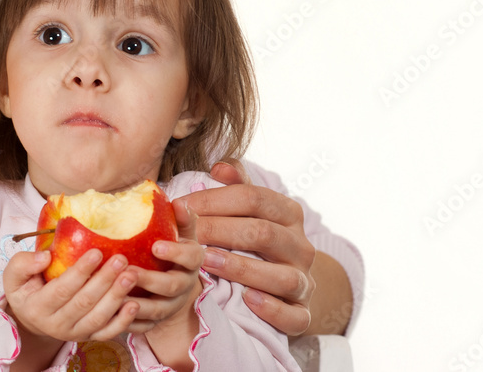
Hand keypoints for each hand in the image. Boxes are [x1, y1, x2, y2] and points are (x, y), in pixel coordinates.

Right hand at [2, 248, 139, 342]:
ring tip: (131, 275)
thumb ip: (23, 264)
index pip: (62, 289)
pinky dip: (123, 321)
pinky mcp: (89, 337)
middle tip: (121, 259)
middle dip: (104, 280)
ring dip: (117, 297)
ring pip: (98, 318)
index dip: (80, 271)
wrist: (33, 317)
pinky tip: (135, 304)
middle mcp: (56, 325)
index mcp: (37, 307)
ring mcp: (74, 333)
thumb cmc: (27, 289)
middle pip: (84, 303)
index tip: (97, 252)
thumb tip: (45, 257)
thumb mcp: (15, 275)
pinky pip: (107, 333)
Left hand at [126, 199, 204, 332]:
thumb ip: (182, 219)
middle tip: (128, 271)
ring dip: (136, 304)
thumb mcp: (182, 234)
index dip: (175, 253)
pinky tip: (111, 314)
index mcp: (192, 262)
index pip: (191, 257)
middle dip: (150, 280)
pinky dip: (127, 322)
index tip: (156, 246)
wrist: (176, 288)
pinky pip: (143, 327)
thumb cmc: (174, 252)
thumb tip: (179, 201)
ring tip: (116, 295)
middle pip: (171, 286)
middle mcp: (185, 286)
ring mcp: (171, 306)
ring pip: (156, 310)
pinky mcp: (156, 322)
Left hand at [178, 160, 316, 335]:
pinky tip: (247, 299)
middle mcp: (301, 245)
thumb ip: (237, 186)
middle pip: (262, 232)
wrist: (288, 285)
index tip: (178, 206)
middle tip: (182, 235)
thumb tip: (219, 166)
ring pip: (280, 275)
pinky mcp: (302, 313)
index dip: (212, 199)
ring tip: (207, 262)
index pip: (252, 197)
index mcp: (289, 213)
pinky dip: (271, 308)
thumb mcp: (251, 210)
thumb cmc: (258, 241)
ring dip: (241, 268)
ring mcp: (304, 281)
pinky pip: (293, 315)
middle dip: (217, 231)